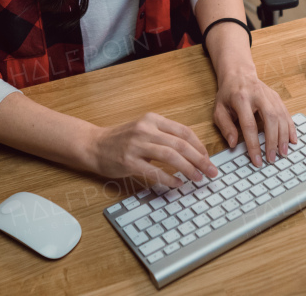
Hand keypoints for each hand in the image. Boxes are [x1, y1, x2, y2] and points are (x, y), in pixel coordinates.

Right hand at [88, 112, 218, 188]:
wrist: (93, 145)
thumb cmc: (121, 139)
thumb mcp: (144, 129)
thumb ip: (164, 136)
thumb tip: (192, 151)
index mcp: (152, 120)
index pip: (183, 131)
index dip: (199, 145)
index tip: (208, 158)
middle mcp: (146, 129)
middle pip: (181, 144)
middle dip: (200, 159)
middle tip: (211, 171)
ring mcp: (136, 145)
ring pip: (170, 156)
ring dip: (188, 168)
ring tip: (198, 178)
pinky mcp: (128, 161)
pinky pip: (154, 171)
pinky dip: (169, 179)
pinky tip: (178, 184)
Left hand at [212, 66, 296, 166]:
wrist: (238, 74)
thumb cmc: (227, 95)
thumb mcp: (219, 109)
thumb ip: (225, 127)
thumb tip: (233, 144)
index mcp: (241, 99)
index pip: (249, 125)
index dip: (253, 144)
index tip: (257, 160)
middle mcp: (257, 95)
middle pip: (269, 119)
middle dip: (272, 141)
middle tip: (272, 158)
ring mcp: (269, 95)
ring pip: (280, 116)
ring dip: (284, 136)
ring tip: (283, 153)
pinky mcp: (277, 97)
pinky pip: (286, 113)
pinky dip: (291, 127)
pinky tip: (292, 140)